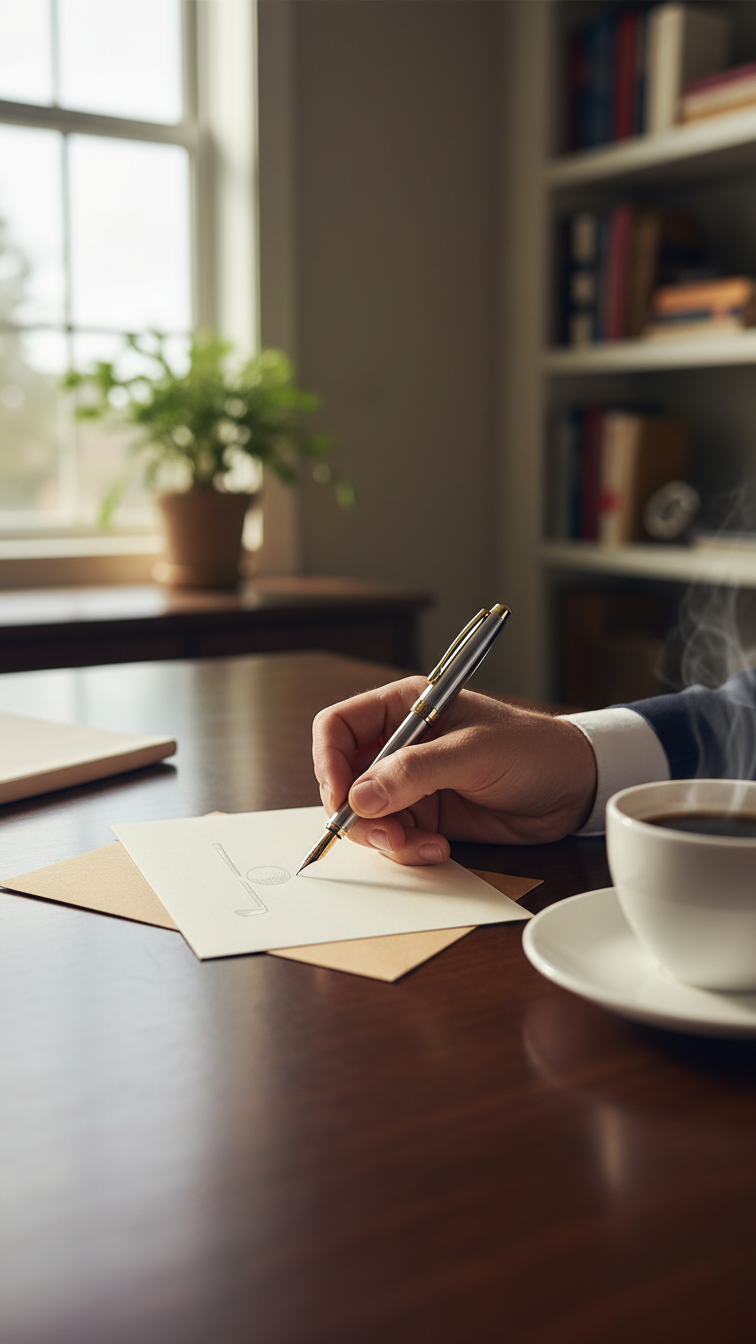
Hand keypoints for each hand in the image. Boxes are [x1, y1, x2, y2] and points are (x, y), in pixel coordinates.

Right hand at [312, 677, 597, 863]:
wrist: (574, 787)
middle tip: (387, 834)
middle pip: (343, 779)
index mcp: (404, 708)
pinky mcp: (426, 816)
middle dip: (357, 813)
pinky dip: (407, 850)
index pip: (338, 727)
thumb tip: (361, 796)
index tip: (341, 798)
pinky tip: (439, 849)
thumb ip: (416, 772)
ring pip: (365, 816)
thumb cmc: (532, 749)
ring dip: (385, 838)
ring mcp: (410, 783)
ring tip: (423, 845)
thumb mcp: (474, 753)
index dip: (328, 761)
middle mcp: (399, 745)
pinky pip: (394, 838)